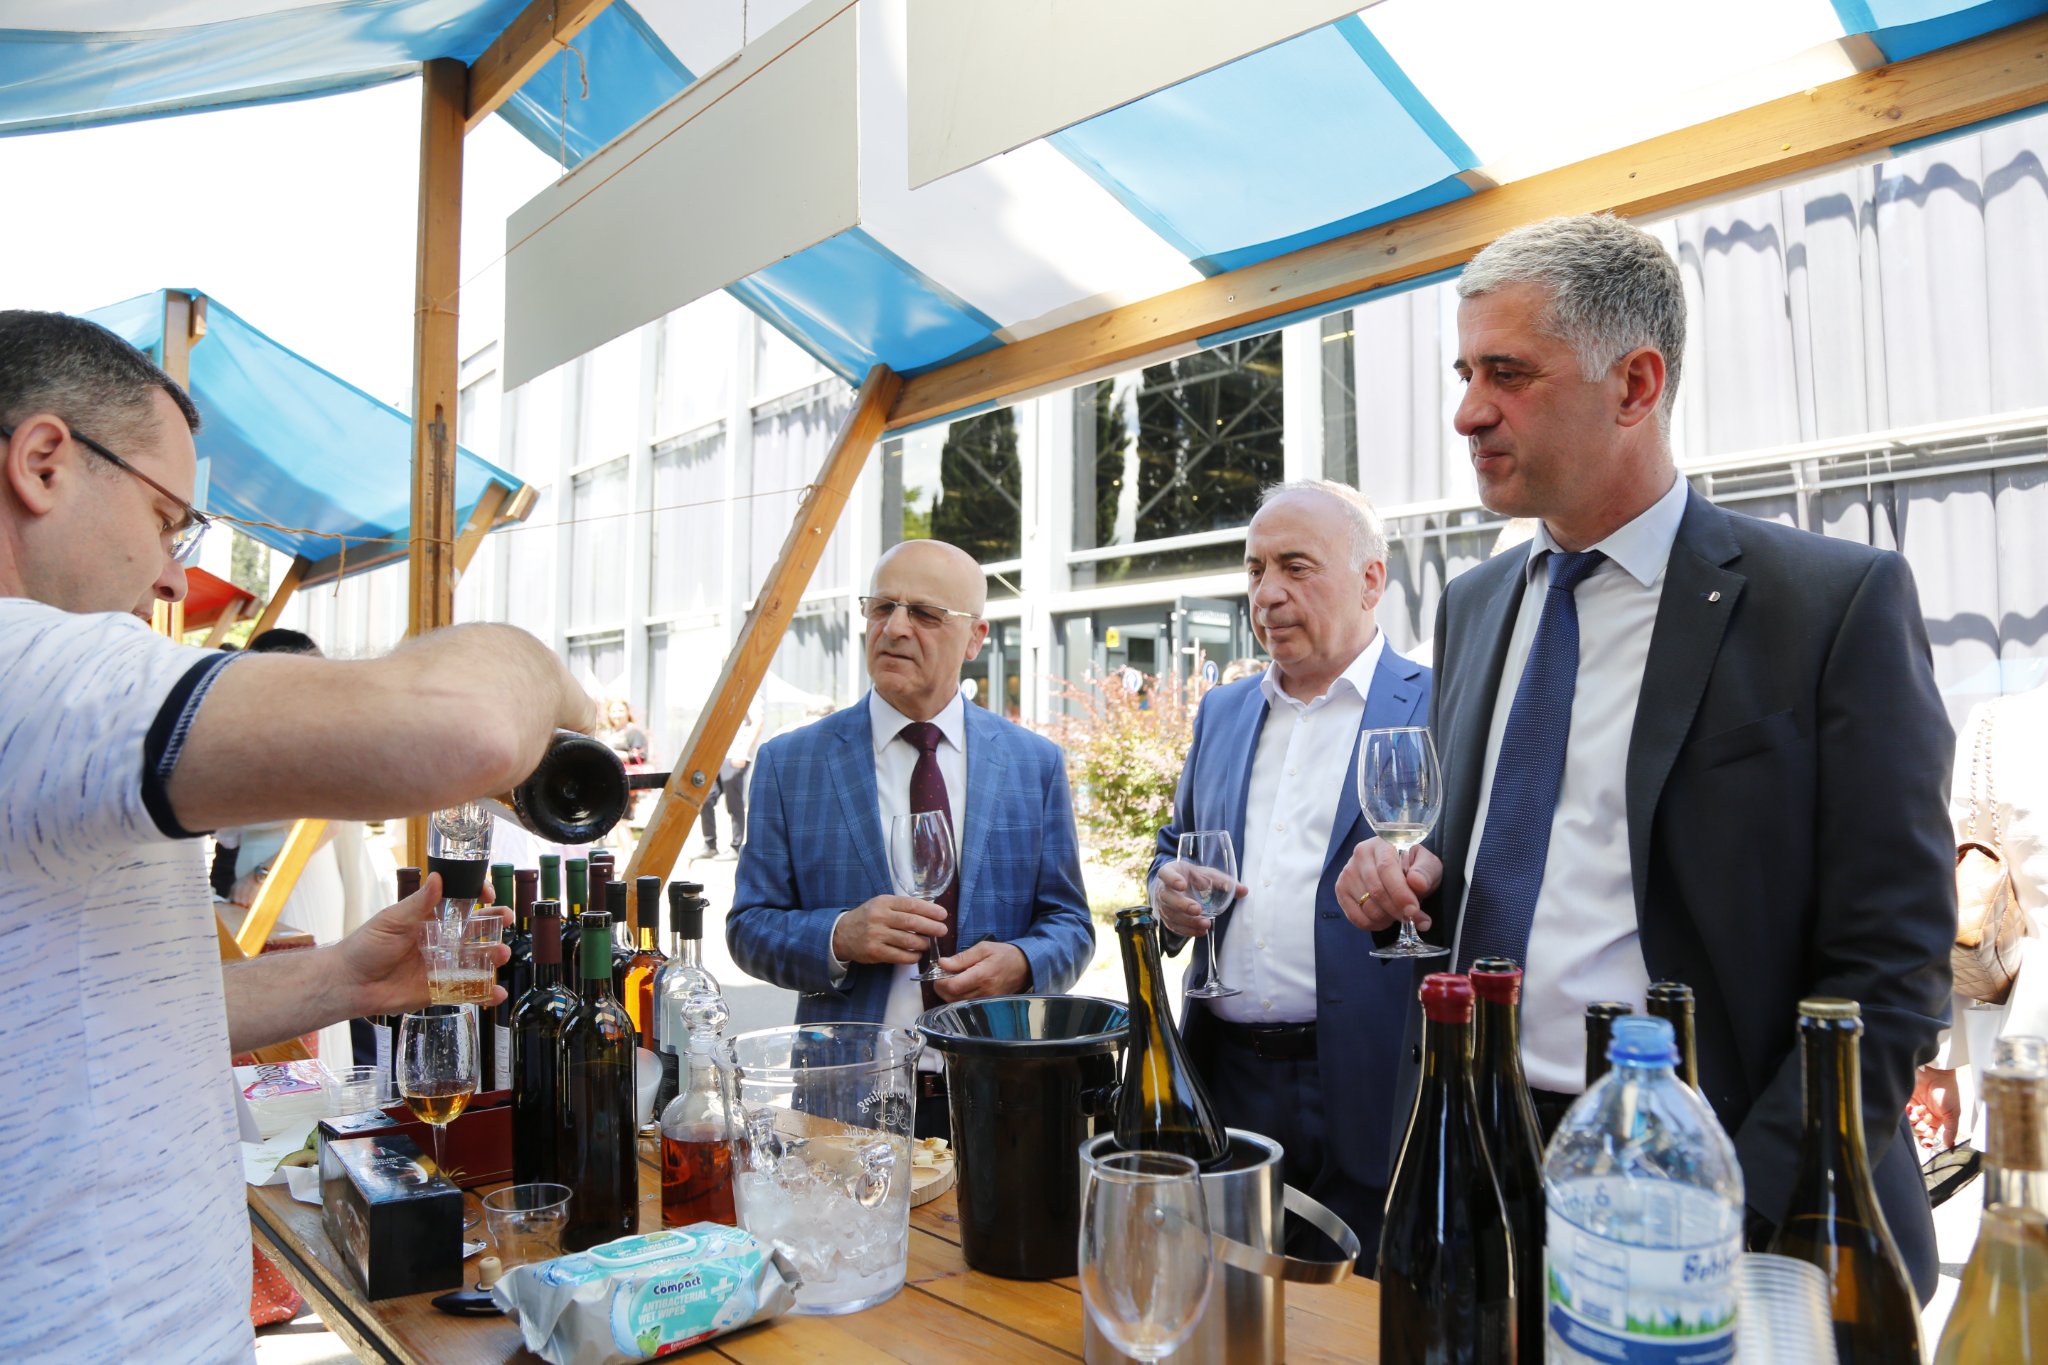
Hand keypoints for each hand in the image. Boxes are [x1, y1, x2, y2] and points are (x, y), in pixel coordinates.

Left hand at [334, 872, 512, 1015]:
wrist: (350, 983)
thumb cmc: (366, 947)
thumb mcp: (392, 920)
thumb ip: (419, 903)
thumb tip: (439, 878)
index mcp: (429, 920)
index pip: (460, 904)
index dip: (478, 897)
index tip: (489, 895)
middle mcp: (440, 941)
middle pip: (475, 931)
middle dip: (494, 925)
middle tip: (505, 920)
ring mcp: (442, 966)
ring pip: (475, 960)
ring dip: (493, 956)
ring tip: (501, 954)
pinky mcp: (439, 991)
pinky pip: (466, 991)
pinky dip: (484, 994)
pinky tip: (497, 993)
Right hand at [832, 895, 948, 964]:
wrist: (841, 934)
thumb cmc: (867, 918)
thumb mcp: (881, 905)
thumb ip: (901, 907)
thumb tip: (930, 911)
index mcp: (883, 902)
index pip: (911, 904)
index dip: (929, 909)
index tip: (943, 914)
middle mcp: (880, 917)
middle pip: (911, 923)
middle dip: (931, 927)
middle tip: (943, 930)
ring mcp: (876, 935)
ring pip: (908, 941)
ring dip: (923, 943)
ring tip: (928, 943)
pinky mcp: (875, 952)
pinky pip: (900, 956)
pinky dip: (912, 957)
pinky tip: (917, 955)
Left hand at [932, 941, 1030, 1001]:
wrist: (1025, 966)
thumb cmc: (1005, 955)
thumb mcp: (983, 948)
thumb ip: (961, 958)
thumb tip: (942, 963)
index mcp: (982, 976)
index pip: (952, 986)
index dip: (939, 981)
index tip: (938, 972)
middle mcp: (984, 992)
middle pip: (951, 997)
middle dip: (941, 987)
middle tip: (942, 975)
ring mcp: (986, 1001)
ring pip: (956, 1003)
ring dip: (949, 993)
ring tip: (952, 979)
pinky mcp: (987, 1005)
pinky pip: (965, 1005)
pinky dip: (958, 997)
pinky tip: (961, 986)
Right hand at [1152, 863, 1246, 938]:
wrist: (1177, 886)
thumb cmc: (1192, 877)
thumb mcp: (1205, 873)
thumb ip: (1223, 881)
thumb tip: (1244, 891)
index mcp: (1170, 871)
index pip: (1166, 873)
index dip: (1172, 879)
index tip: (1182, 885)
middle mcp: (1163, 889)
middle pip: (1167, 898)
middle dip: (1182, 905)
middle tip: (1198, 910)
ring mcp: (1162, 905)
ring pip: (1170, 915)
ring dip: (1187, 921)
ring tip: (1206, 924)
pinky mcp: (1167, 919)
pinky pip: (1174, 927)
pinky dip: (1187, 931)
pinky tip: (1201, 932)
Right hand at [1336, 837, 1441, 933]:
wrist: (1400, 870)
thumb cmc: (1415, 867)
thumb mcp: (1428, 865)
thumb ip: (1425, 872)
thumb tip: (1417, 883)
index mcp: (1382, 844)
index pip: (1386, 869)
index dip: (1400, 892)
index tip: (1413, 910)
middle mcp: (1360, 855)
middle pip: (1376, 891)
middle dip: (1397, 910)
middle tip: (1412, 918)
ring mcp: (1348, 873)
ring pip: (1367, 907)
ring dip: (1387, 918)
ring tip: (1399, 913)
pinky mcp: (1341, 890)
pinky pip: (1356, 917)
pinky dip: (1374, 925)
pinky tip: (1385, 919)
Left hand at [1909, 1065, 1961, 1149]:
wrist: (1936, 1074)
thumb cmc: (1947, 1092)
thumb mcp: (1953, 1113)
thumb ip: (1951, 1130)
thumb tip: (1950, 1145)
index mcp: (1938, 1121)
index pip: (1930, 1136)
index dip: (1928, 1140)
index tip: (1928, 1141)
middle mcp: (1926, 1116)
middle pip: (1918, 1131)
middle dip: (1920, 1129)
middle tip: (1924, 1123)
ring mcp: (1916, 1109)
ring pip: (1910, 1123)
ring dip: (1914, 1121)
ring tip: (1919, 1112)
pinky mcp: (1907, 1101)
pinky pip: (1903, 1113)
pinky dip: (1908, 1113)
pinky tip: (1913, 1108)